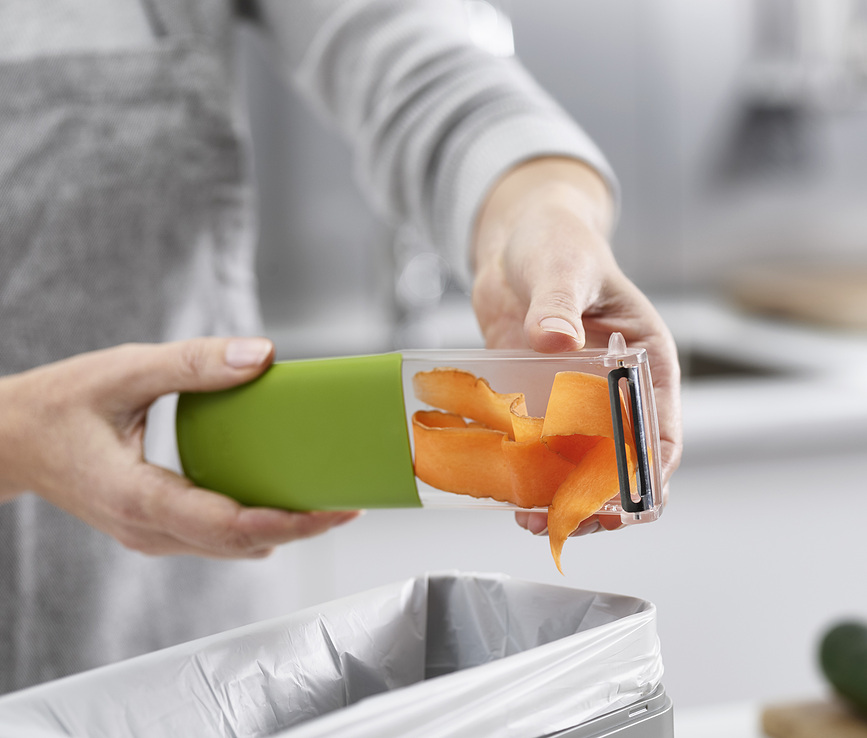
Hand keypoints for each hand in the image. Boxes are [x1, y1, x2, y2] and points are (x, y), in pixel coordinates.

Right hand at [0, 338, 359, 556]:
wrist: (10, 441)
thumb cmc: (58, 406)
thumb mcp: (123, 370)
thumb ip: (193, 364)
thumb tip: (261, 356)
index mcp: (135, 496)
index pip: (226, 526)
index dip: (286, 522)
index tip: (332, 509)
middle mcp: (146, 529)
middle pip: (240, 544)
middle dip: (299, 527)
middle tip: (348, 500)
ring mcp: (151, 536)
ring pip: (231, 548)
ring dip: (280, 528)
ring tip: (323, 496)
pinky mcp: (157, 529)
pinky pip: (216, 538)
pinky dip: (255, 522)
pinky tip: (278, 492)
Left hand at [471, 157, 682, 535]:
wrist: (516, 240)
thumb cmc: (558, 243)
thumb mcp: (564, 267)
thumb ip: (559, 302)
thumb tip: (556, 340)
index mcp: (645, 361)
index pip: (663, 433)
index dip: (648, 475)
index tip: (622, 503)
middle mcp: (614, 389)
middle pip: (621, 462)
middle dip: (599, 499)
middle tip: (568, 520)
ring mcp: (574, 399)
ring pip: (578, 465)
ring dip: (560, 496)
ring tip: (530, 517)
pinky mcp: (537, 399)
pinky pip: (538, 447)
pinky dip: (527, 473)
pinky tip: (506, 492)